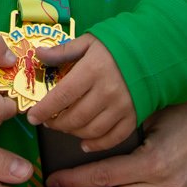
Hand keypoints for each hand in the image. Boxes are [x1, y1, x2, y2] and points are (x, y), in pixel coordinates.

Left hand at [29, 34, 135, 149]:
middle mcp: (107, 91)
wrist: (154, 51)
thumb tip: (39, 54)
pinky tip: (85, 143)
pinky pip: (113, 138)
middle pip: (74, 117)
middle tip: (48, 120)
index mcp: (93, 70)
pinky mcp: (134, 116)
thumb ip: (64, 51)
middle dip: (56, 122)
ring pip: (91, 130)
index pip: (62, 96)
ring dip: (73, 132)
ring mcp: (122, 106)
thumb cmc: (118, 45)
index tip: (32, 117)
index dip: (44, 109)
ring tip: (64, 127)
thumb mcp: (89, 41)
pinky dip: (97, 144)